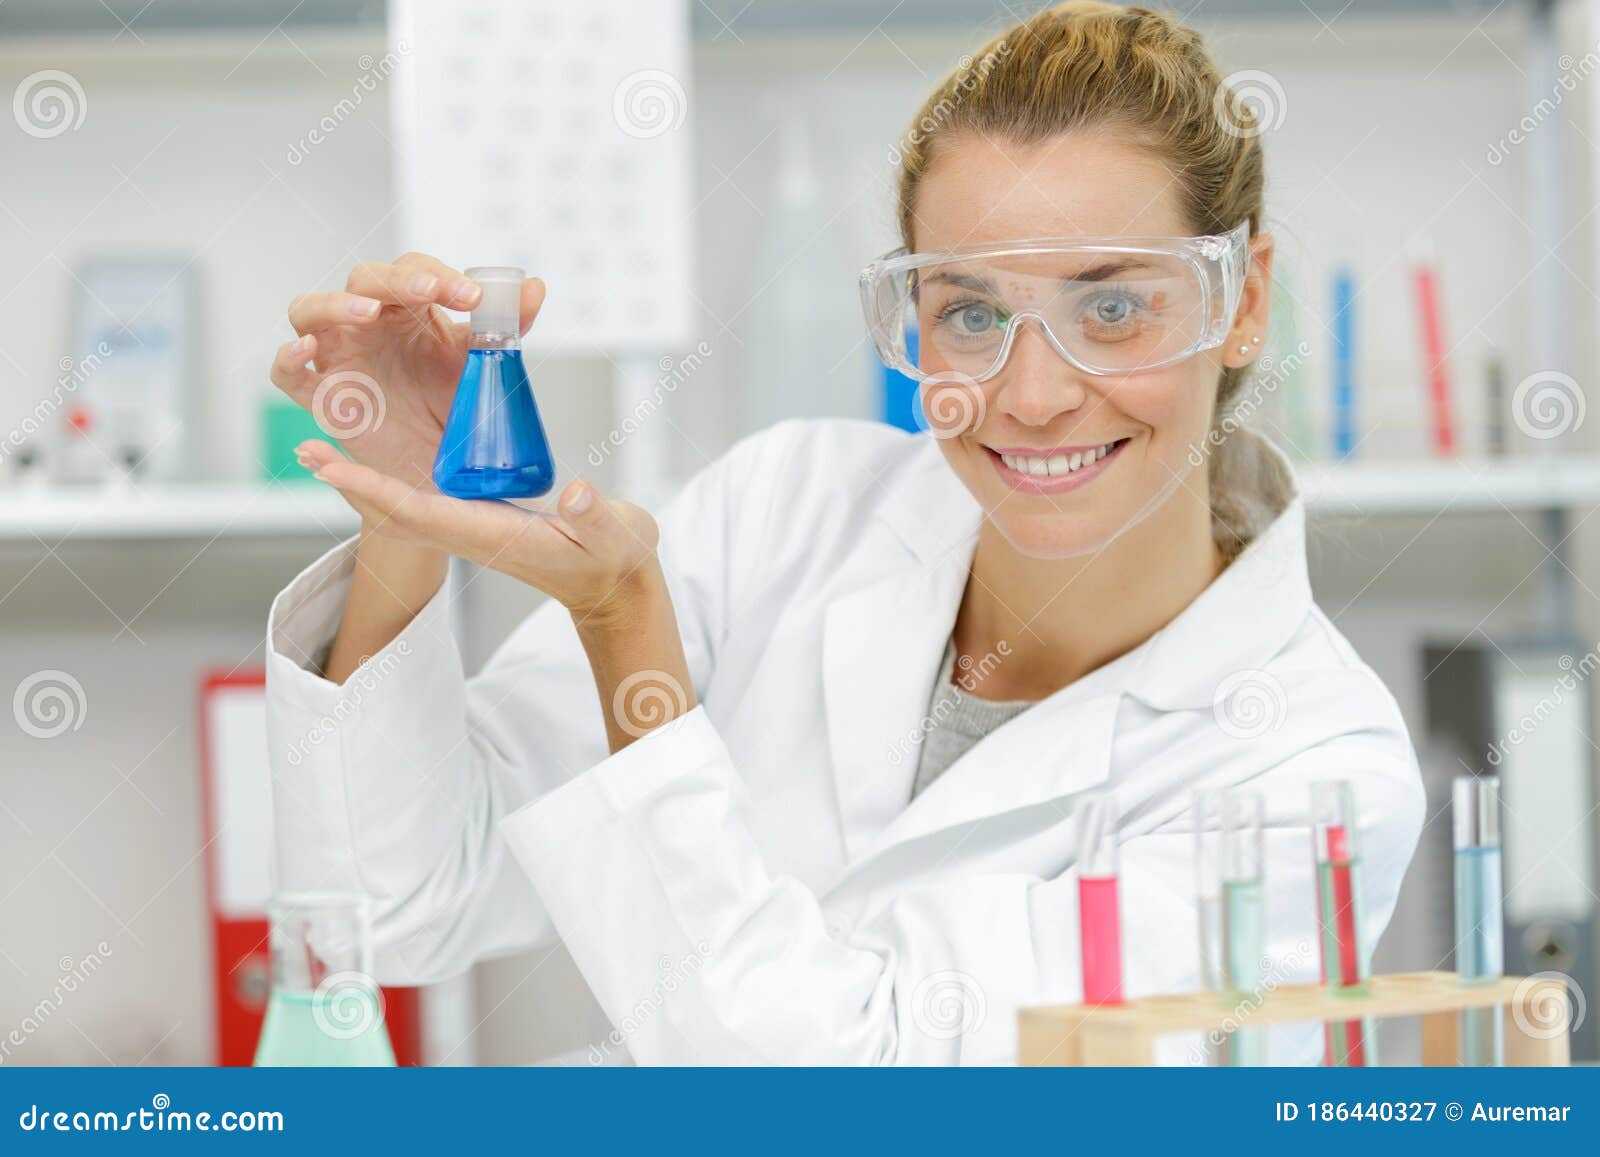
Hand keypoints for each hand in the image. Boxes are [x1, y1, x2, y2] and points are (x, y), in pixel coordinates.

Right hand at [270, 253, 544, 486]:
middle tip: (431, 291)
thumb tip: (535, 285)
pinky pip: (288, 372)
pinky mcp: (320, 397)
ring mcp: (339, 356)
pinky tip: (306, 349)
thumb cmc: (454, 407)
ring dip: (335, 304)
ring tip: (368, 310)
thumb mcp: (482, 366)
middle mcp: (368, 324)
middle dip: (397, 280)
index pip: (414, 272)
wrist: (442, 470)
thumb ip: (508, 326)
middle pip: (364, 279)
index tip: (472, 297)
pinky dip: (288, 356)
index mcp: (409, 309)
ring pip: (310, 310)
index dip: (439, 276)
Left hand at [296, 441, 660, 623]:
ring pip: (400, 506)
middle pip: (393, 510)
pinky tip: (370, 457)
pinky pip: (419, 500)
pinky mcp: (479, 517)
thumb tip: (574, 495)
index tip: (335, 467)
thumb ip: (595, 517)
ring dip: (359, 480)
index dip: (375, 489)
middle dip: (349, 482)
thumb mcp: (614, 535)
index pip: (421, 512)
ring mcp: (471, 526)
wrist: (614, 585)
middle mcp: (470, 532)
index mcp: (492, 535)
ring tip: (320, 448)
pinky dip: (386, 480)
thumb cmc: (612, 560)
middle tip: (306, 449)